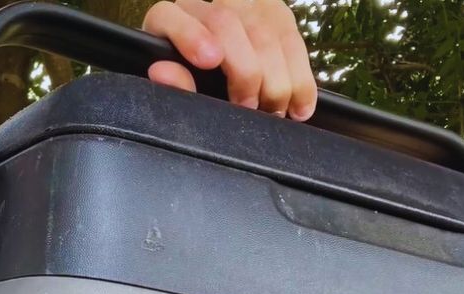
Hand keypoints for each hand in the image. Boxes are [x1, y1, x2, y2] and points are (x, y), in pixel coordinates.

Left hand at [142, 0, 316, 120]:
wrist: (219, 67)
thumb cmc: (194, 80)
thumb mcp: (179, 82)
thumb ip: (173, 80)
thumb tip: (162, 73)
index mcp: (172, 19)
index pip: (172, 17)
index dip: (190, 36)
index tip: (209, 60)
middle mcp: (212, 4)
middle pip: (228, 23)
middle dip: (244, 71)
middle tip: (247, 106)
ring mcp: (249, 6)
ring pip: (267, 34)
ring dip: (276, 81)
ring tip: (272, 112)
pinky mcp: (279, 16)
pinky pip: (295, 45)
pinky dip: (301, 81)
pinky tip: (299, 108)